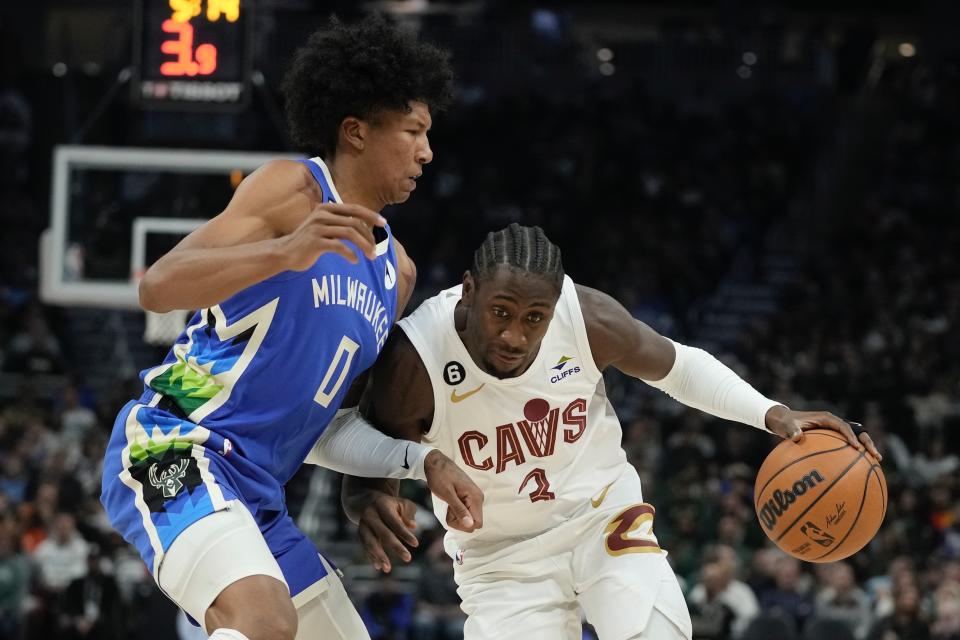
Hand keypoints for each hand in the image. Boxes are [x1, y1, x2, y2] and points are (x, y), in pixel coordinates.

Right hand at [280, 203, 385, 270]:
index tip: (384, 224)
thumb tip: (365, 225)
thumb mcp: (324, 227)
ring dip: (364, 246)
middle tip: (375, 250)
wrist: (285, 252)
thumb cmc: (309, 241)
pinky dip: (350, 253)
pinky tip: (354, 260)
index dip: (371, 215)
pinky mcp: (315, 242)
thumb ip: (340, 223)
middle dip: (369, 236)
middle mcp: (322, 215)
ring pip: (350, 233)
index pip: (354, 209)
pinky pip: (339, 246)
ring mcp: (317, 228)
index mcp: (326, 208)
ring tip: (370, 256)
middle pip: (355, 222)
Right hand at [357, 494, 419, 572]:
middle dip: (396, 547)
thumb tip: (413, 526)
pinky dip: (372, 557)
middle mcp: (370, 515)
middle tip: (408, 558)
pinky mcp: (360, 533)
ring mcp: (363, 524)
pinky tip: (379, 567)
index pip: (395, 521)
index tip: (416, 544)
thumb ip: (409, 513)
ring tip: (388, 569)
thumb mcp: (402, 503)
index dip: (405, 533)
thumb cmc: (391, 505)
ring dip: (379, 556)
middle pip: (383, 533)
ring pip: (370, 542)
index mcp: (382, 505)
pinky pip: (365, 547)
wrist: (367, 501)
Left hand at [424, 450, 483, 532]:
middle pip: (472, 522)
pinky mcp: (469, 497)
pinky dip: (456, 510)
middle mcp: (478, 498)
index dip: (463, 525)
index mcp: (476, 497)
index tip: (452, 514)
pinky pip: (465, 511)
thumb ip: (460, 510)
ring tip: (448, 503)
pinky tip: (450, 502)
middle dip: (458, 520)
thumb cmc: (440, 476)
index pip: (477, 523)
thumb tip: (470, 525)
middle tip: (448, 507)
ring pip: (468, 517)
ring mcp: (474, 497)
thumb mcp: (447, 494)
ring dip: (456, 515)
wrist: (436, 463)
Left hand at [764, 405, 881, 460]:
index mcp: (826, 418)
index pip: (843, 426)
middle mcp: (834, 423)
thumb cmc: (785, 423)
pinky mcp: (833, 438)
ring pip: (856, 439)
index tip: (856, 447)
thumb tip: (797, 437)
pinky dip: (855, 455)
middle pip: (856, 431)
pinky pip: (847, 446)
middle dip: (867, 443)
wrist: (783, 420)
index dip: (851, 436)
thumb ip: (791, 431)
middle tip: (876, 456)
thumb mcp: (786, 426)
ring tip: (877, 462)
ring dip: (866, 448)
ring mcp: (835, 431)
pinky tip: (861, 469)